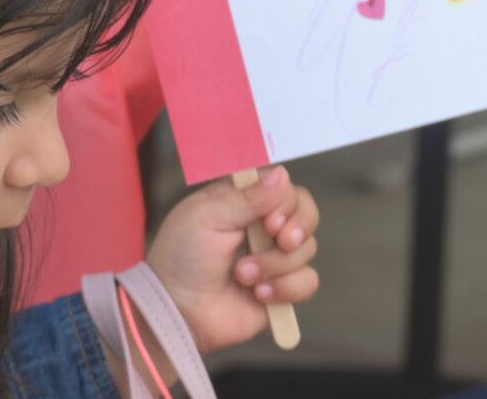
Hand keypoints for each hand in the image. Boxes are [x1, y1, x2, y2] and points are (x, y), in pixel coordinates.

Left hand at [144, 166, 322, 353]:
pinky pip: (307, 282)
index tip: (271, 221)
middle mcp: (263, 226)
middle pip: (306, 213)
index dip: (286, 202)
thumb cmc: (182, 257)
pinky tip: (259, 294)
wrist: (178, 312)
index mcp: (244, 200)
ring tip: (242, 276)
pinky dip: (286, 288)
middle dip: (298, 228)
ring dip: (275, 265)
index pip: (284, 187)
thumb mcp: (207, 218)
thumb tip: (282, 174)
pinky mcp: (282, 289)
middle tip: (281, 241)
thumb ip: (247, 198)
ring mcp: (274, 257)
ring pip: (307, 249)